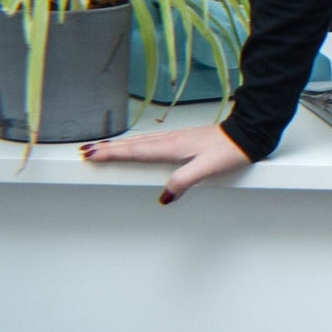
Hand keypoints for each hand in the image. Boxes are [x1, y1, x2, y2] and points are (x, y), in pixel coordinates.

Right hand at [78, 122, 251, 202]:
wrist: (246, 134)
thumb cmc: (230, 150)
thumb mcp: (207, 169)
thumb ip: (184, 181)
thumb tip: (164, 197)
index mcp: (171, 147)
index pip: (134, 152)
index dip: (111, 153)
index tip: (91, 154)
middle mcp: (170, 140)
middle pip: (131, 145)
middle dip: (107, 147)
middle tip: (85, 150)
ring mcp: (175, 138)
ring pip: (139, 142)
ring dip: (118, 144)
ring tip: (101, 146)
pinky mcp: (182, 139)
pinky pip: (150, 142)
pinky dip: (135, 144)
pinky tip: (135, 146)